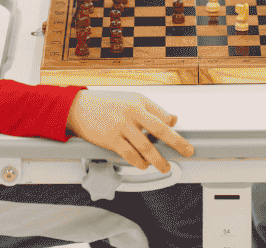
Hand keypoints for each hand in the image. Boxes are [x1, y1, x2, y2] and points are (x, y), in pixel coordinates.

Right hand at [65, 90, 194, 171]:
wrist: (77, 107)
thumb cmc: (104, 104)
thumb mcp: (129, 99)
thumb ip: (151, 109)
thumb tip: (172, 118)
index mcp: (138, 102)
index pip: (162, 116)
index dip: (174, 129)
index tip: (182, 140)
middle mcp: (131, 112)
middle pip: (160, 130)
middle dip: (177, 142)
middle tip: (187, 151)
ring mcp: (121, 126)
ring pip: (146, 147)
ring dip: (158, 160)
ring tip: (164, 166)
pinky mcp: (111, 139)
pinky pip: (129, 154)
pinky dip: (139, 162)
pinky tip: (143, 165)